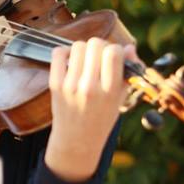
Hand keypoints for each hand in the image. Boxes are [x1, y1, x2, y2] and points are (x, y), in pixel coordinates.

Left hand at [44, 38, 135, 181]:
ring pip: (77, 46)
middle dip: (101, 46)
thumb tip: (129, 47)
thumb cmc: (102, 117)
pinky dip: (65, 52)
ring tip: (86, 60)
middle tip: (100, 57)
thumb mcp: (121, 98)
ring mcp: (70, 85)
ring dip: (84, 49)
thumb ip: (128, 72)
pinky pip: (58, 53)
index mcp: (110, 91)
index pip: (113, 52)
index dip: (116, 49)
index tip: (115, 56)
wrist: (77, 139)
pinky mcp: (55, 84)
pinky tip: (71, 60)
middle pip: (95, 44)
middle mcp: (89, 87)